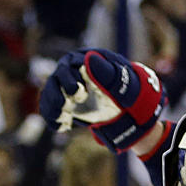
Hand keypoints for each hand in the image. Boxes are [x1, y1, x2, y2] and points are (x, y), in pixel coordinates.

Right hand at [39, 49, 165, 152]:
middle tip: (64, 106)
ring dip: (51, 107)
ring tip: (60, 118)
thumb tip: (89, 59)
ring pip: (52, 95)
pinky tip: (59, 126)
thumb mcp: (123, 83)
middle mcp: (74, 74)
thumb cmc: (130, 93)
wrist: (134, 112)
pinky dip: (54, 118)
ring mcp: (70, 91)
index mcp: (86, 62)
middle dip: (55, 94)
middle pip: (55, 81)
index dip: (69, 80)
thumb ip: (107, 73)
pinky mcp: (70, 106)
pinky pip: (55, 111)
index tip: (79, 93)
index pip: (68, 67)